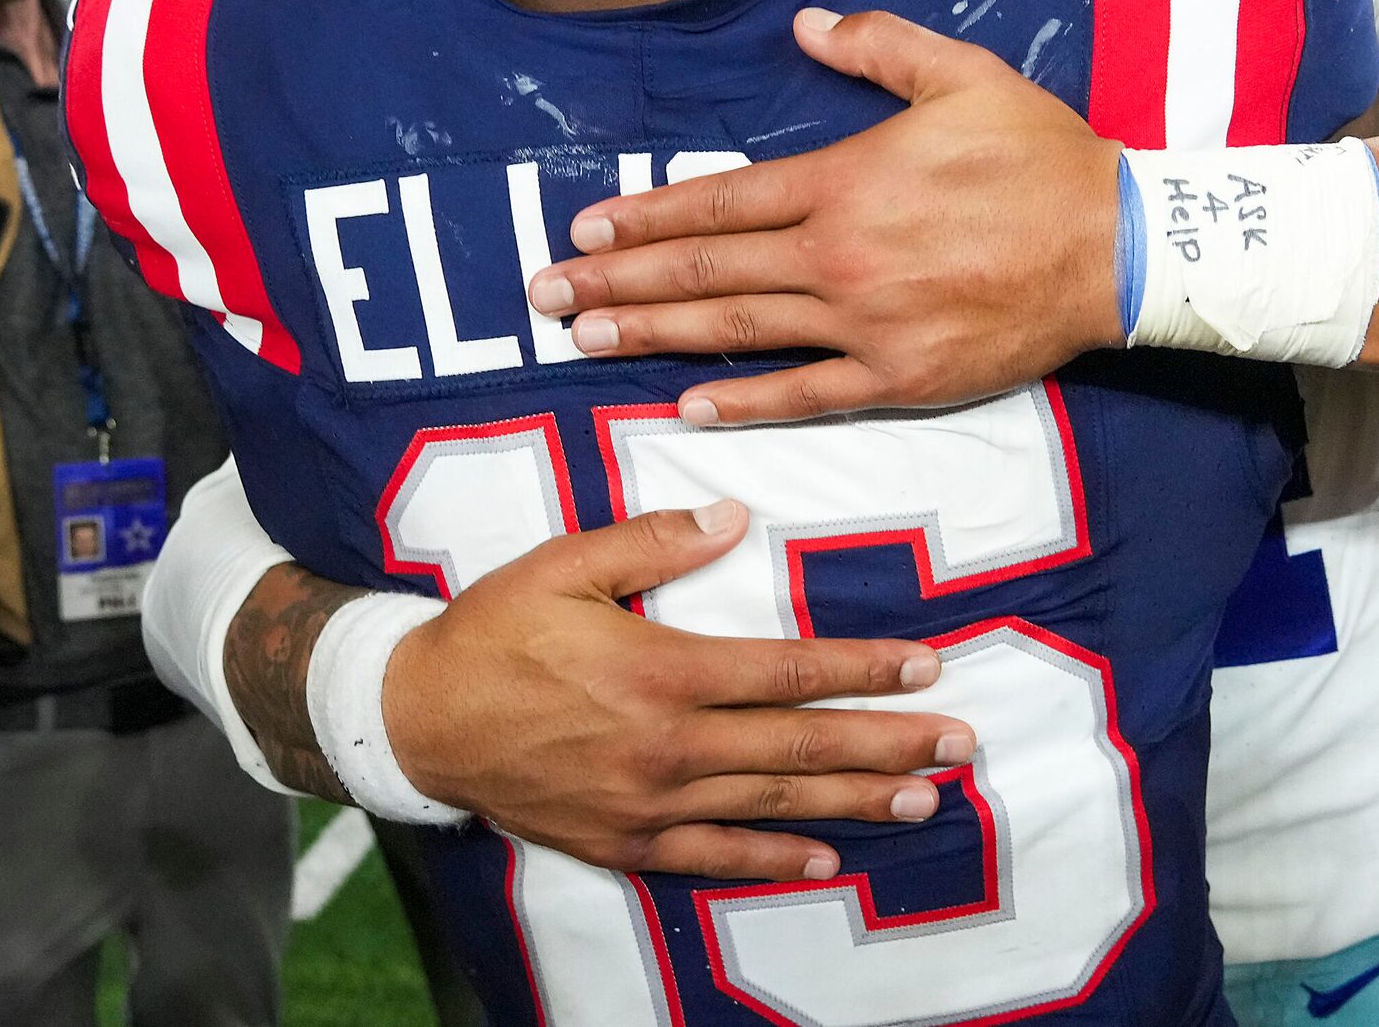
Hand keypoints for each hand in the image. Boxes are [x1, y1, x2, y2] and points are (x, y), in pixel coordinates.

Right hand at [386, 500, 975, 878]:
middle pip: (802, 746)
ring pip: (773, 804)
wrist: (417, 720)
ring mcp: (649, 802)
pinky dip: (773, 860)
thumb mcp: (567, 564)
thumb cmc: (493, 630)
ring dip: (856, 802)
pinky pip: (713, 856)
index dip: (864, 670)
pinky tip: (827, 858)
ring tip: (924, 798)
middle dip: (890, 744)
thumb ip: (655, 541)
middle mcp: (668, 745)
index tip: (927, 666)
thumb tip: (734, 518)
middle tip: (961, 744)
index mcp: (663, 670)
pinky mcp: (624, 841)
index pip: (789, 671)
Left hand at [528, 7, 1122, 423]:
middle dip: (616, 282)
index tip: (585, 230)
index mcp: (846, 179)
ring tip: (584, 341)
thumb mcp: (962, 75)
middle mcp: (839, 255)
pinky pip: (804, 393)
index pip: (719, 199)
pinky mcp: (899, 376)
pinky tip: (687, 403)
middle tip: (546, 296)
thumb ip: (878, 48)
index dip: (644, 216)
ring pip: (736, 329)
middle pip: (706, 268)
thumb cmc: (1041, 157)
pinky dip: (742, 400)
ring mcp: (865, 323)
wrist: (1118, 247)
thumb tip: (807, 26)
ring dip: (651, 335)